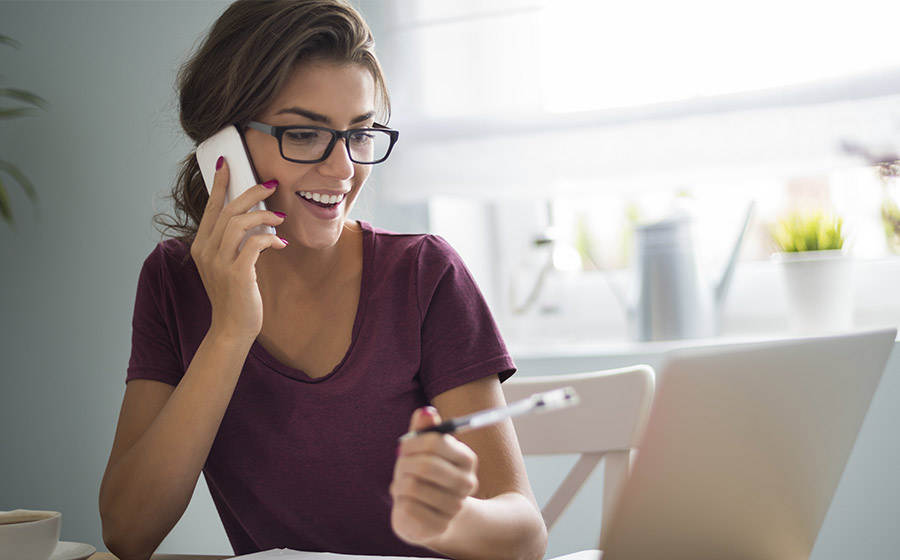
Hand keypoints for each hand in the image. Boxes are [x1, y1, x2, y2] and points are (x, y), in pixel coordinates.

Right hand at [190, 157, 286, 340]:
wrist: (232, 328)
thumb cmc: (234, 295)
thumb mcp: (227, 265)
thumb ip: (233, 243)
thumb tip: (253, 218)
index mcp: (201, 246)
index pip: (211, 207)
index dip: (219, 184)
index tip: (227, 164)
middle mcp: (206, 251)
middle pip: (228, 209)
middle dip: (251, 192)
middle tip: (271, 184)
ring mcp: (219, 263)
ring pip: (239, 223)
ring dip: (264, 216)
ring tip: (279, 218)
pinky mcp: (236, 274)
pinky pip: (255, 244)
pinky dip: (270, 238)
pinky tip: (279, 243)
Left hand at [391, 407, 478, 547]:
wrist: (428, 515)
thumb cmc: (423, 477)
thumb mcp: (422, 451)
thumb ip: (423, 430)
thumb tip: (426, 412)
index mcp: (467, 458)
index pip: (436, 442)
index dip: (413, 442)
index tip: (404, 447)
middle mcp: (467, 483)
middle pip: (425, 465)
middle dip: (404, 464)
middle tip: (400, 467)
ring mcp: (455, 506)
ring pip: (413, 486)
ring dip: (400, 484)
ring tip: (403, 486)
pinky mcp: (440, 526)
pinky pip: (409, 507)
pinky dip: (400, 502)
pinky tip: (406, 503)